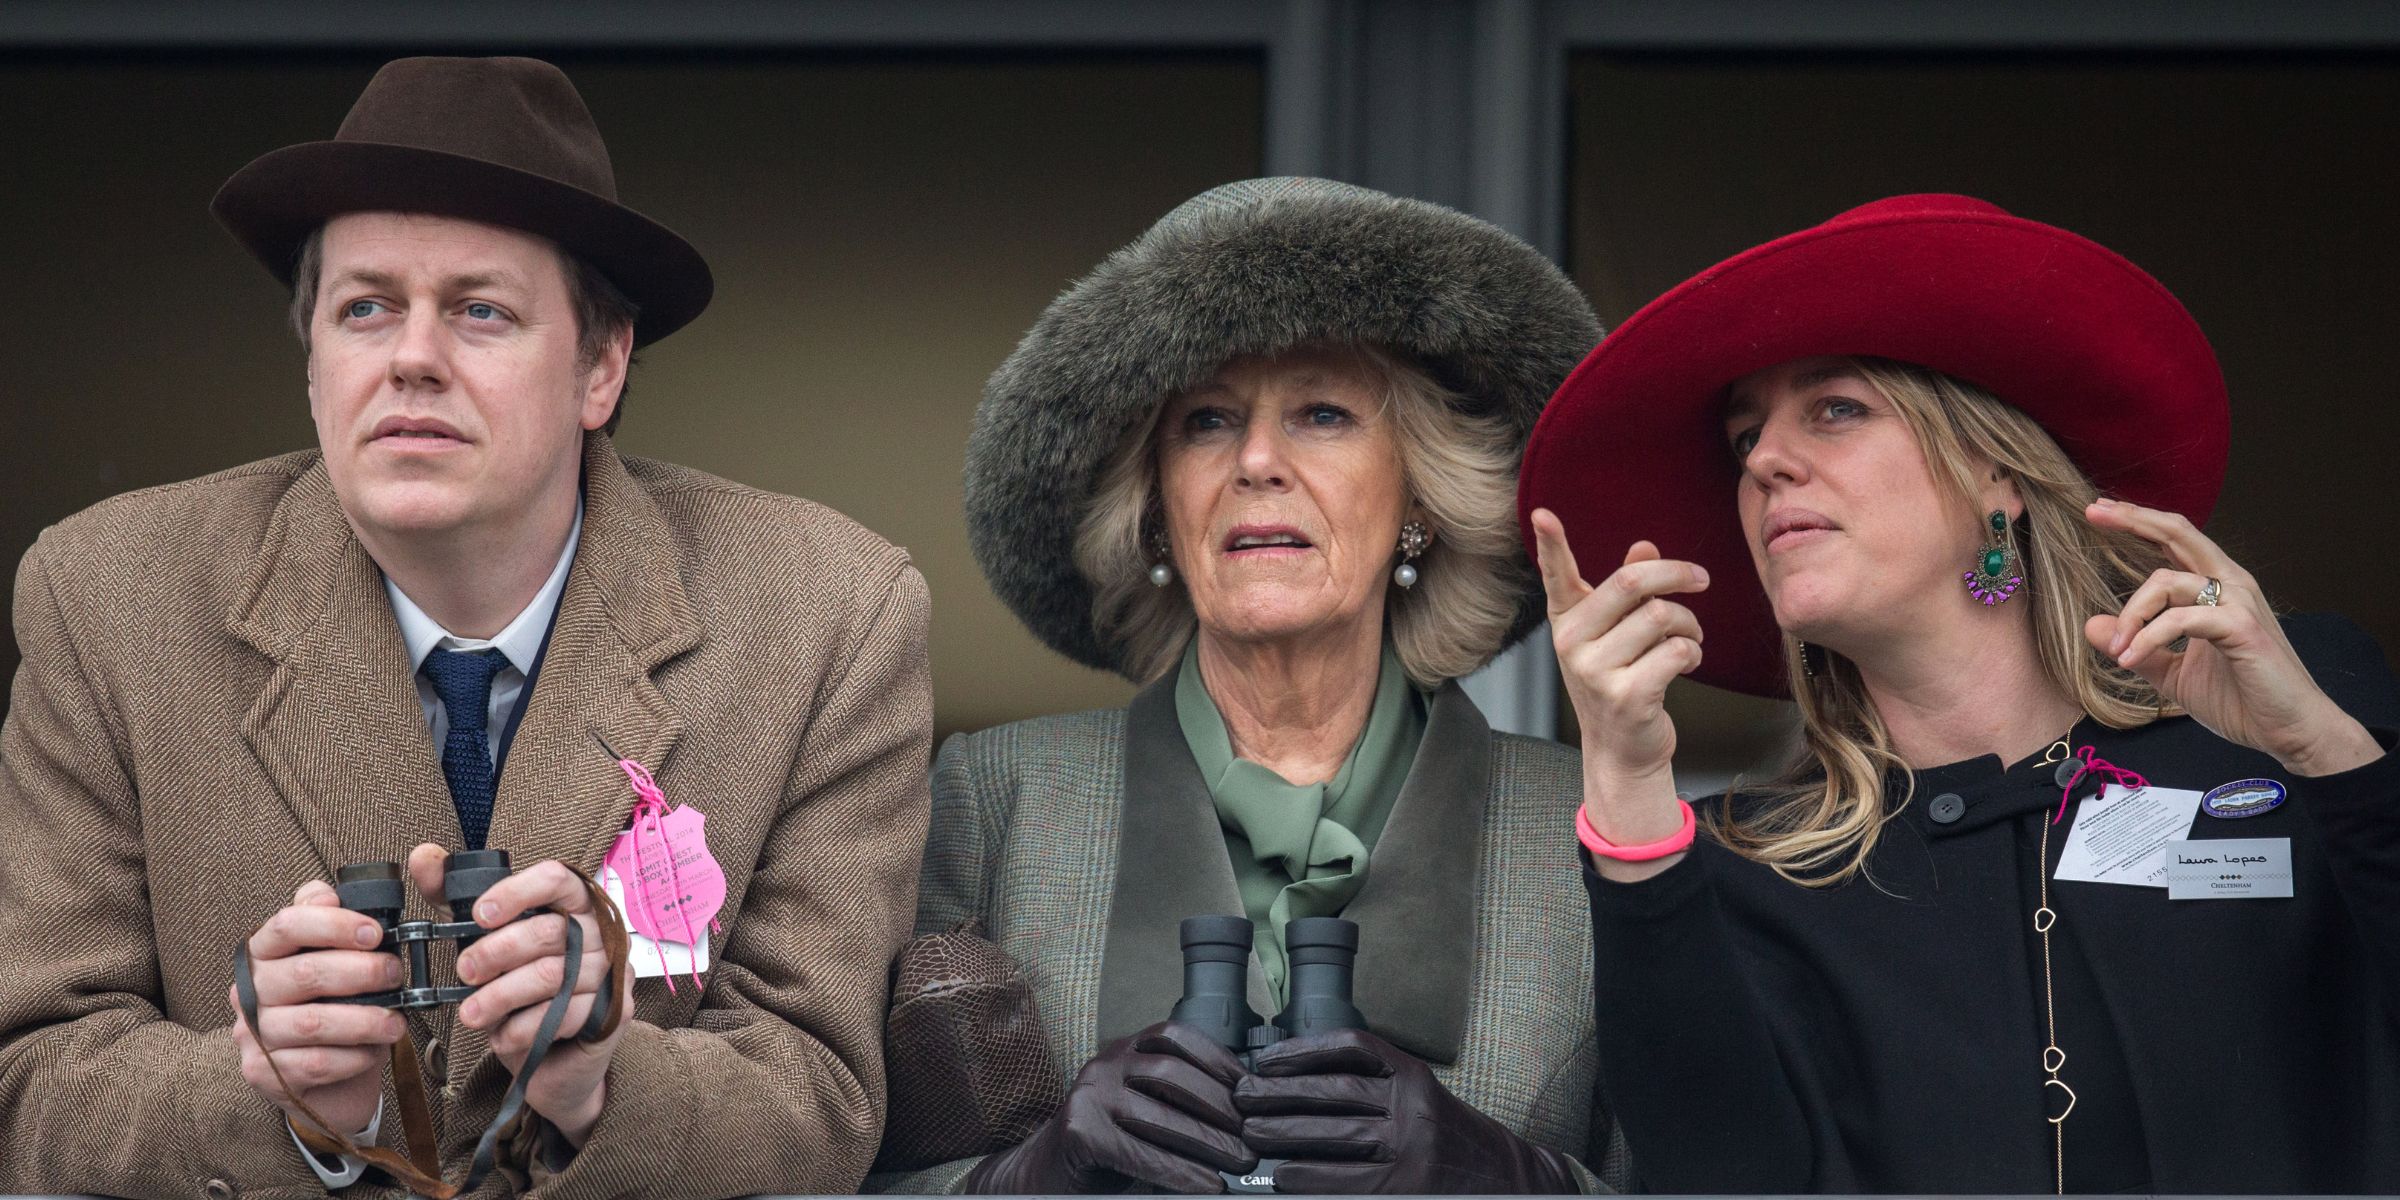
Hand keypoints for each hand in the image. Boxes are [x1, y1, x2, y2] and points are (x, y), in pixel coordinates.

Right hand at [229, 879, 408, 1136]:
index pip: (288, 924)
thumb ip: (330, 924)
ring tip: (396, 1023)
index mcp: (264, 953)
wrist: (323, 1079)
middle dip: (362, 972)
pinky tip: (372, 1053)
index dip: (334, 925)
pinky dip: (352, 1057)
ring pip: (311, 1023)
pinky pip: (313, 1063)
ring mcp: (251, 1034)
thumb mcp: (333, 960)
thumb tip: (328, 896)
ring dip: (364, 1021)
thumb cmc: (332, 1007)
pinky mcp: (262, 1073)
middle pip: (305, 973)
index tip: (376, 934)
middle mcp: (248, 991)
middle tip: (397, 975)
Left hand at [411, 844, 628, 1147]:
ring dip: (501, 997)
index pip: (556, 878)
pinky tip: (503, 1035)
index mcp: (574, 903)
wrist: (553, 1054)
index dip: (516, 893)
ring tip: (471, 1014)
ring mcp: (613, 971)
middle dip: (495, 954)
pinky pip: (565, 1015)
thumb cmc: (519, 986)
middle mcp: (601, 931)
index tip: (478, 916)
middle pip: (547, 931)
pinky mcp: (614, 1011)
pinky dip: (524, 1028)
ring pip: (551, 976)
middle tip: (463, 973)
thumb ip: (454, 897)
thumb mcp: (482, 938)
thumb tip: (423, 856)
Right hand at [964, 1021, 1255, 1193]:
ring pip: (1157, 1113)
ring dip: (1206, 1142)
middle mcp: (1104, 1063)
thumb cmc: (1105, 1144)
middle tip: (1251, 1139)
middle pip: (1171, 1075)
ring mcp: (1089, 1094)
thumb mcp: (1143, 1108)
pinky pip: (1138, 1151)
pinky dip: (1177, 1171)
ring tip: (1238, 1164)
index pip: (1176, 1037)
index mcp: (1124, 1049)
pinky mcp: (1079, 1131)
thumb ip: (1177, 1099)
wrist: (1043, 1172)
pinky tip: (1205, 1185)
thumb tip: (1242, 1112)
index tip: (1250, 1090)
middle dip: (1219, 1107)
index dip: (1218, 1060)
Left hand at [1235, 1028, 1581, 1193]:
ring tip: (1251, 1132)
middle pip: (1332, 1091)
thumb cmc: (1452, 1141)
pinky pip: (1342, 1182)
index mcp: (1414, 1075)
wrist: (1506, 1182)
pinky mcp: (1402, 1191)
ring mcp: (1408, 1151)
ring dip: (1282, 1134)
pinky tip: (1285, 1176)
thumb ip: (1374, 1086)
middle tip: (1241, 1095)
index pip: (1350, 1048)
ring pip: (1332, 1135)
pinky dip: (1307, 1178)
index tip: (1266, 1057)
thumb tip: (1297, 1084)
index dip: (1301, 1049)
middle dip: (1278, 1092)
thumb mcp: (1421, 1097)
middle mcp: (1412, 1107)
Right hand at [1531, 509, 1706, 863]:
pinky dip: (1692, 652)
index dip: (1550, 544)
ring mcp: (1594, 671)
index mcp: (1567, 620)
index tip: (1542, 514)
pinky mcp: (1626, 695)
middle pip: (1631, 582)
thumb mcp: (1618, 634)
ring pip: (1662, 616)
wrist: (1623, 749)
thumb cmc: (1622, 680)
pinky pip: (1676, 651)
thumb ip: (1630, 591)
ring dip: (1690, 624)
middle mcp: (1571, 643)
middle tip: (1701, 578)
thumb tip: (1645, 547)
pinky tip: (1687, 662)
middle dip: (1676, 574)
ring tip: (1690, 639)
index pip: (1556, 575)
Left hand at [2082, 499, 2379, 775]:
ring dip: (2131, 616)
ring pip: (2168, 582)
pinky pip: (2181, 619)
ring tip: (2118, 652)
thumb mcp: (2172, 673)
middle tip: (2092, 512)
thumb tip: (2092, 625)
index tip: (2097, 511)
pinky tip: (2130, 659)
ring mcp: (2239, 602)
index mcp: (2215, 588)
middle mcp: (2230, 584)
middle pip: (2178, 534)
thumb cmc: (2239, 699)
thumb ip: (2138, 647)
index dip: (2138, 521)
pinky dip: (2148, 638)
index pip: (2175, 540)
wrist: (2288, 730)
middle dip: (2133, 519)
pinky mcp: (2242, 627)